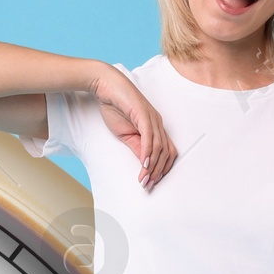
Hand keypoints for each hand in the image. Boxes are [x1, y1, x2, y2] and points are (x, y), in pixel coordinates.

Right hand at [88, 62, 176, 189]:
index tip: (151, 182)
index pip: (166, 152)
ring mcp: (153, 118)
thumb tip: (144, 163)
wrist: (107, 86)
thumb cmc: (115, 106)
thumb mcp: (126, 133)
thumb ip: (136, 147)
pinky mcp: (144, 114)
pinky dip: (148, 152)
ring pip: (159, 147)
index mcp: (155, 128)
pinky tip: (143, 164)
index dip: (161, 169)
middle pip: (166, 153)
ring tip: (144, 180)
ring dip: (152, 166)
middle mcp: (158, 123)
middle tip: (148, 186)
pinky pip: (150, 137)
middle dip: (157, 172)